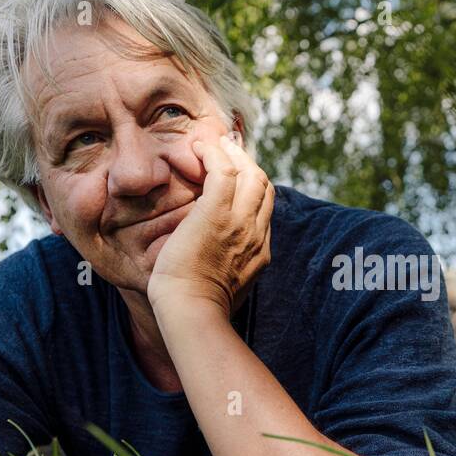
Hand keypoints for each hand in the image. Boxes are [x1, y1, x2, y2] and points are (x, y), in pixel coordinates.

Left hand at [147, 133, 273, 319]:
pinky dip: (213, 154)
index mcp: (259, 252)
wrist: (191, 312)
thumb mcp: (223, 287)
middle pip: (263, 185)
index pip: (263, 208)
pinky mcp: (217, 213)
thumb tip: (212, 263)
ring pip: (250, 173)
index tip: (234, 175)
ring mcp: (240, 222)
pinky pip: (223, 170)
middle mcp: (256, 234)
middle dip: (247, 163)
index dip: (252, 187)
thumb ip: (226, 269)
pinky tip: (198, 147)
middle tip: (226, 150)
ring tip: (212, 143)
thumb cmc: (195, 308)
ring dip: (231, 153)